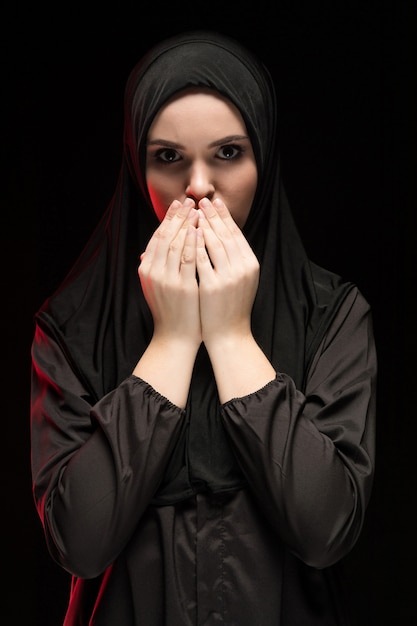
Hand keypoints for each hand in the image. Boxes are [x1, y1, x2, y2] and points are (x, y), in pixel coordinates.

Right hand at [139, 198, 200, 349]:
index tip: (179, 205)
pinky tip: (201, 231)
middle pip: (165, 236)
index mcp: (146, 270)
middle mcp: (152, 272)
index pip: (157, 237)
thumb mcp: (159, 287)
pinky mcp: (181, 287)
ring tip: (197, 211)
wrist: (175, 338)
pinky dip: (193, 243)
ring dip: (186, 225)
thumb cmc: (172, 312)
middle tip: (189, 201)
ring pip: (175, 244)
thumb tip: (150, 250)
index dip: (168, 219)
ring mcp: (166, 279)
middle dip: (177, 217)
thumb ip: (156, 267)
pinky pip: (188, 259)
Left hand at [196, 198, 259, 347]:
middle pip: (226, 234)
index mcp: (251, 264)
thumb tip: (224, 234)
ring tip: (194, 211)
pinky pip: (201, 260)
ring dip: (203, 224)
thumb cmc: (231, 307)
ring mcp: (229, 277)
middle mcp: (243, 268)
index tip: (214, 202)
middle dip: (213, 215)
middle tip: (202, 200)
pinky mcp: (213, 286)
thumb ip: (235, 259)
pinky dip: (195, 245)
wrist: (230, 335)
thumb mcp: (240, 280)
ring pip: (214, 243)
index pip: (236, 234)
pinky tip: (188, 233)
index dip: (225, 216)